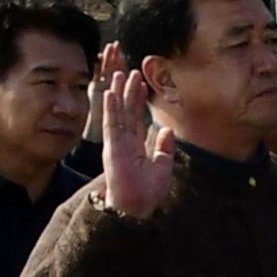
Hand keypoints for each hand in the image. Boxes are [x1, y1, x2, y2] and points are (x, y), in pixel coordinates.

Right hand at [94, 54, 176, 220]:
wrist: (137, 206)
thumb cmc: (148, 191)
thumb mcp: (163, 165)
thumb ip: (164, 147)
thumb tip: (167, 130)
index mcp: (135, 144)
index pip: (136, 117)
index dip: (138, 100)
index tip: (141, 82)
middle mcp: (124, 141)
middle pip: (126, 110)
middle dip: (128, 91)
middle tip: (131, 70)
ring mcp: (117, 143)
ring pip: (118, 113)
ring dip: (118, 94)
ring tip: (119, 75)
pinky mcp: (112, 148)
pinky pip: (111, 125)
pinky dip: (111, 110)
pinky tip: (110, 95)